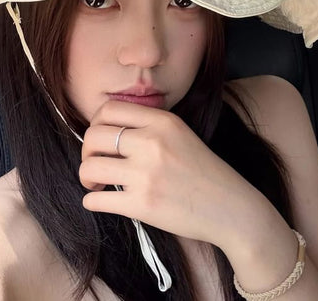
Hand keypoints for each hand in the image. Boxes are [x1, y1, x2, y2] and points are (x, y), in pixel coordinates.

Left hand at [79, 100, 267, 248]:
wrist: (230, 207)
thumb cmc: (202, 170)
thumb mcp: (179, 133)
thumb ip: (147, 125)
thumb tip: (103, 129)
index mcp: (162, 121)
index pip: (108, 109)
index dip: (95, 123)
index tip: (100, 138)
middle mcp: (152, 142)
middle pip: (93, 136)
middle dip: (86, 151)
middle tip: (95, 162)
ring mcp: (146, 174)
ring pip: (90, 167)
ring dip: (86, 177)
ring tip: (96, 183)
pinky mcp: (143, 204)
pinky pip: (97, 200)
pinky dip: (92, 201)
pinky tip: (99, 200)